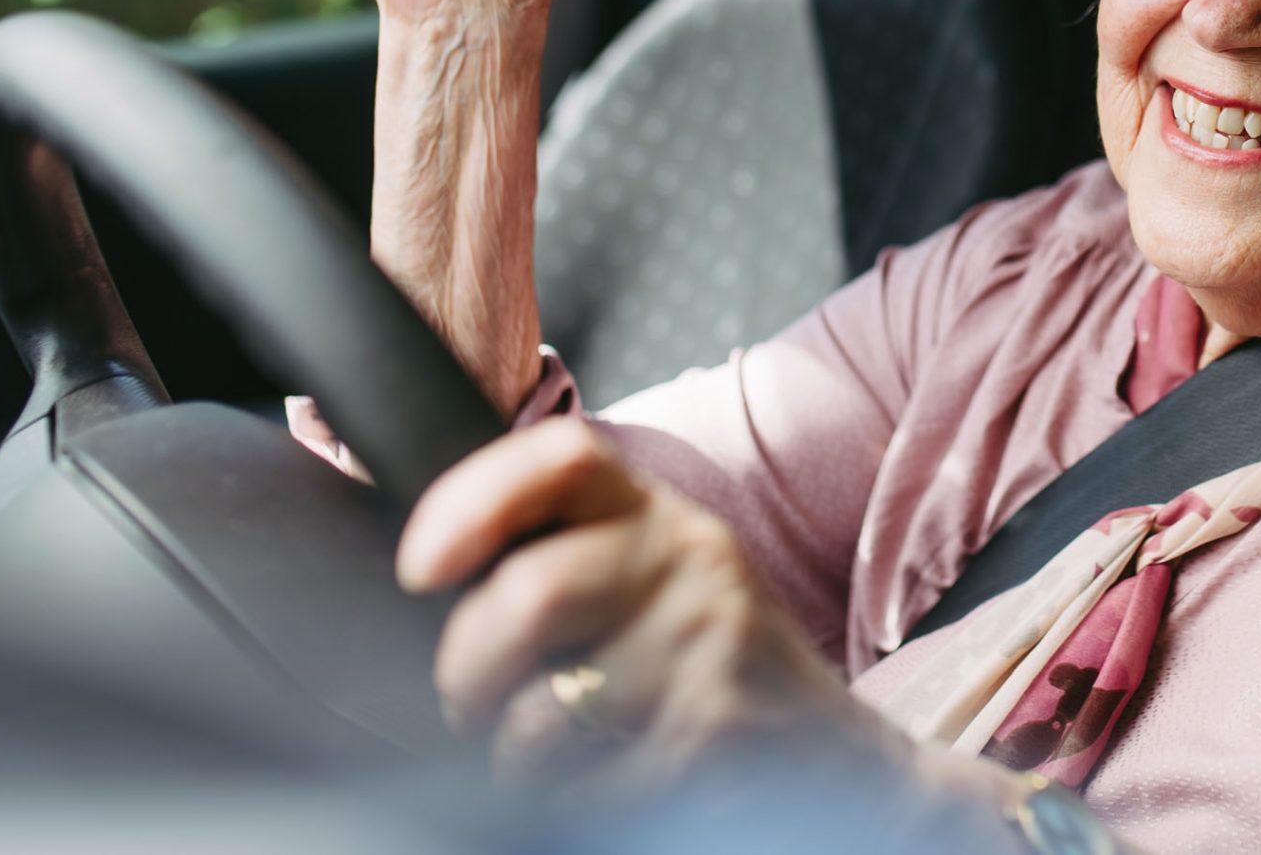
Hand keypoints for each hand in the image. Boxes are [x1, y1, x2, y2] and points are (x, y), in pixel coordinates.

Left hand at [398, 417, 869, 784]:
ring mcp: (711, 645)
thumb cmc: (711, 676)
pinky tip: (604, 788)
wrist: (839, 761)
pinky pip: (580, 785)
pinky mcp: (716, 733)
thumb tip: (434, 571)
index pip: (563, 457)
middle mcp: (693, 560)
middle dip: (467, 669)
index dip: (473, 499)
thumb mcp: (657, 585)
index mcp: (662, 516)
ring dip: (512, 755)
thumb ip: (575, 556)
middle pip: (530, 593)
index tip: (421, 567)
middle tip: (469, 703)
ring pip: (541, 710)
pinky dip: (565, 804)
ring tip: (544, 756)